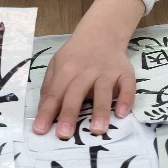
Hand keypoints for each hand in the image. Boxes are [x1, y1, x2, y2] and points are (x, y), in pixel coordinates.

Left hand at [32, 0, 142, 138]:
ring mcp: (107, 72)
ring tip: (97, 130)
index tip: (40, 131)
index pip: (55, 93)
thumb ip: (49, 87)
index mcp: (66, 70)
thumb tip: (42, 111)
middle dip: (69, 114)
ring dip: (100, 110)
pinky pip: (127, 86)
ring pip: (103, 91)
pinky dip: (126, 99)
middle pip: (76, 93)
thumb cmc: (75, 55)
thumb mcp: (57, 65)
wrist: (102, 32)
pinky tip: (123, 113)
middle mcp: (86, 71)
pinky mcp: (125, 73)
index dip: (47, 112)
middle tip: (64, 135)